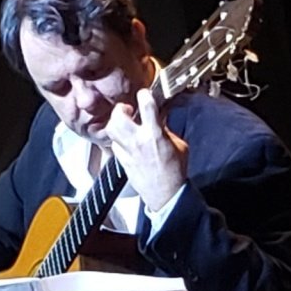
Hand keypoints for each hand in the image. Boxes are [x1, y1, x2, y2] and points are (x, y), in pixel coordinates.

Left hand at [106, 88, 187, 210]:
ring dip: (116, 123)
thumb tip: (159, 119)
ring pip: (111, 130)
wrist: (166, 195)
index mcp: (155, 134)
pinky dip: (118, 140)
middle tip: (128, 110)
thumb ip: (167, 130)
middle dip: (121, 109)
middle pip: (118, 116)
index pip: (146, 105)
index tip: (145, 95)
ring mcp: (128, 152)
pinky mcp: (123, 162)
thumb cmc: (175, 172)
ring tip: (125, 124)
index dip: (145, 95)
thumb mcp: (179, 145)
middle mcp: (138, 141)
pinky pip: (114, 145)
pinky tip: (126, 141)